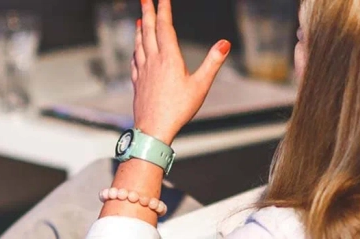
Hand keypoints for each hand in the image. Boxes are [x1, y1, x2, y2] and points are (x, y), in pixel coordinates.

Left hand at [131, 0, 230, 143]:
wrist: (153, 129)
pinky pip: (135, 59)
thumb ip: (213, 63)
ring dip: (139, 28)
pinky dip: (135, 49)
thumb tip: (225, 44)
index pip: (165, 27)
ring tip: (139, 18)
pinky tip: (136, 50)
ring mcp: (143, 71)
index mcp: (169, 59)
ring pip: (139, 43)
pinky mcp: (138, 82)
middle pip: (148, 31)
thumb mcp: (201, 86)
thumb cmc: (178, 110)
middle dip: (147, 12)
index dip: (163, 10)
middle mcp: (153, 61)